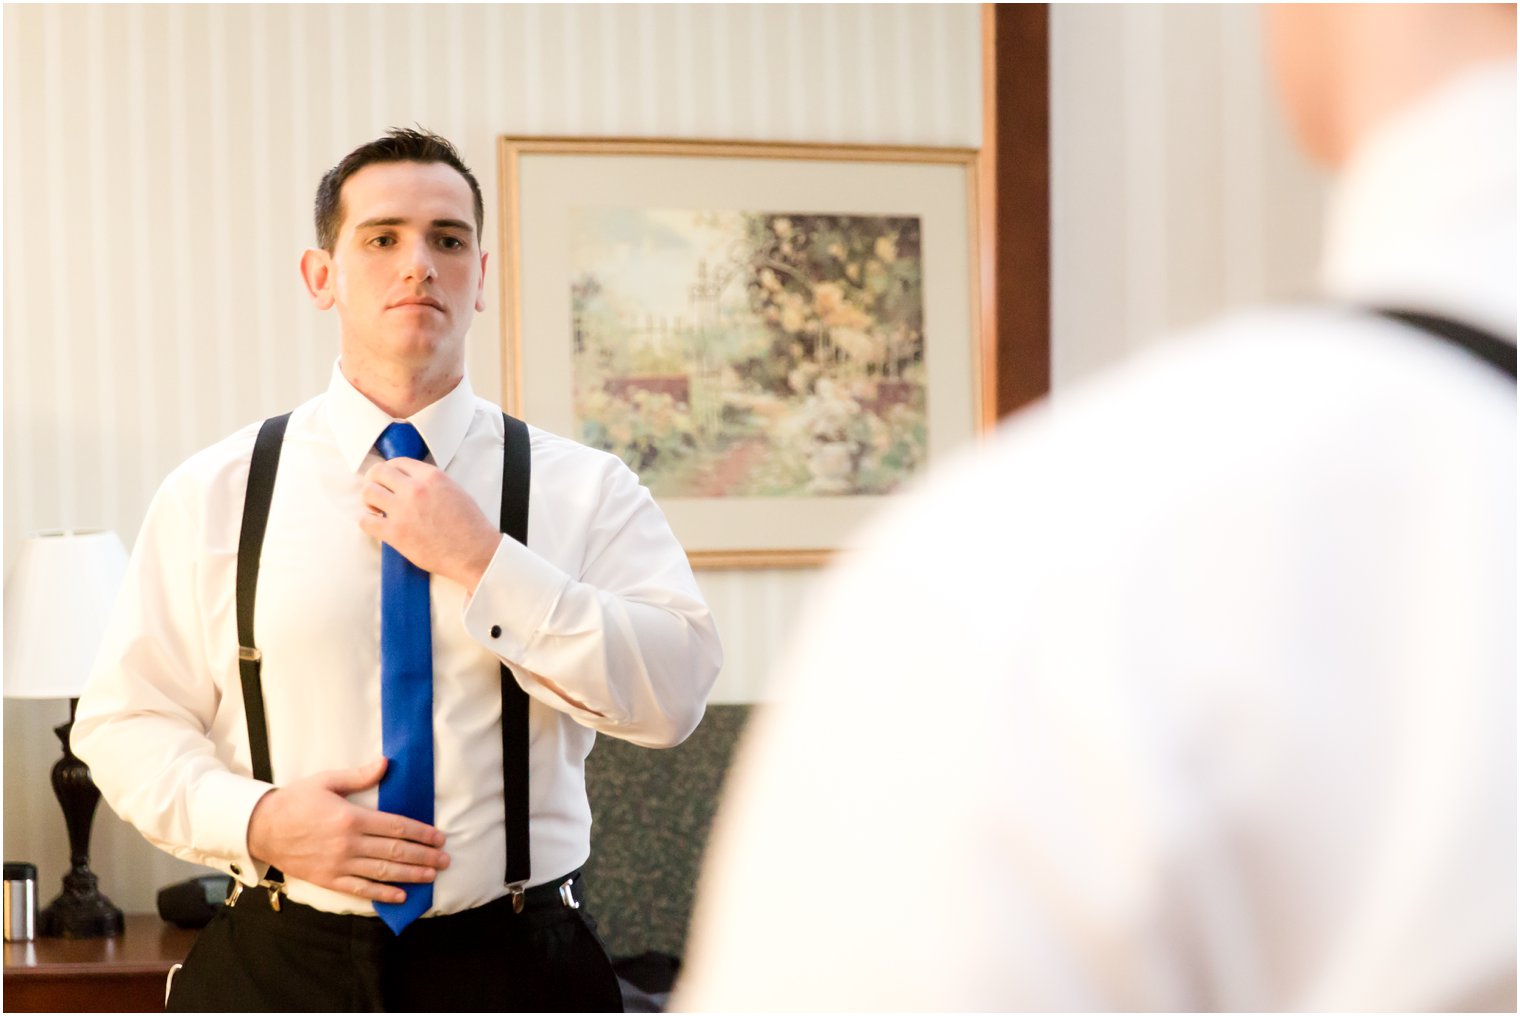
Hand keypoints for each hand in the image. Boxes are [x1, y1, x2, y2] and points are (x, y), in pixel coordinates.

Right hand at [246, 757, 449, 904]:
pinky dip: (382, 895)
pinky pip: (360, 889)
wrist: (262, 827)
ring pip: (382, 873)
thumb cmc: (296, 801)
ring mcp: (339, 864)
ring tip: (431, 876)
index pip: (396, 826)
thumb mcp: (326, 781)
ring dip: (410, 875)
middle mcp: (349, 844)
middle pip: (395, 852)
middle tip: (445, 860)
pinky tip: (401, 896)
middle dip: (423, 856)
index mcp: (352, 817)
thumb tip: (386, 763)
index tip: (439, 837)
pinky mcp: (328, 879)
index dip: (421, 833)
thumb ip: (359, 776)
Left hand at [358, 457, 500, 591]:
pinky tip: (376, 524)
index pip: (398, 462)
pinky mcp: (395, 533)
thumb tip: (413, 482)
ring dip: (369, 500)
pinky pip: (366, 521)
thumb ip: (431, 482)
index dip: (390, 470)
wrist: (474, 553)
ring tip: (376, 509)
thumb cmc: (470, 525)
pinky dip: (367, 521)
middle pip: (378, 473)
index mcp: (431, 476)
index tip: (388, 479)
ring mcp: (403, 511)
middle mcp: (415, 489)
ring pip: (368, 493)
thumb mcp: (455, 491)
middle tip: (377, 491)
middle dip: (374, 481)